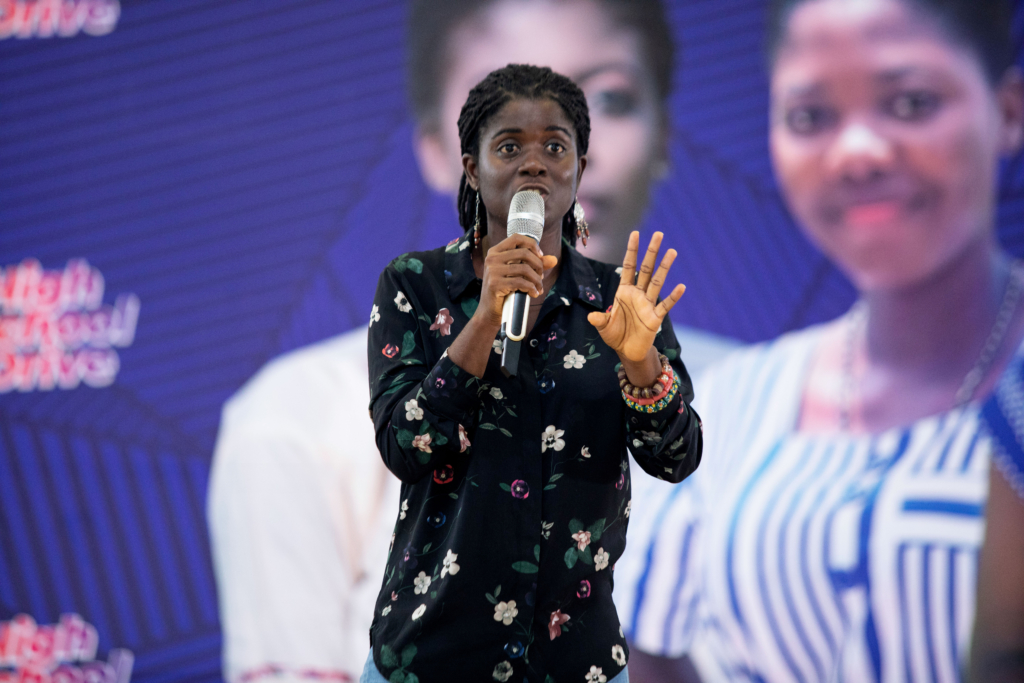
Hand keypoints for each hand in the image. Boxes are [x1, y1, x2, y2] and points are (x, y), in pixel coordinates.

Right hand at [475, 234, 558, 328]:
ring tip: (539, 287)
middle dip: (538, 265)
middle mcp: (491, 259)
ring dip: (537, 280)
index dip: (532, 244)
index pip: (516, 238)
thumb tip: (554, 259)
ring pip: (524, 269)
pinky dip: (531, 288)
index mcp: (495, 252)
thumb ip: (534, 265)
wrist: (489, 312)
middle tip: (541, 276)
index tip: (540, 256)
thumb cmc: (504, 291)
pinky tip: (534, 293)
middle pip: (524, 253)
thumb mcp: (517, 274)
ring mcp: (492, 271)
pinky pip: (520, 282)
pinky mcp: (495, 284)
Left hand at [588, 231, 685, 363]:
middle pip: (646, 269)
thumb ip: (599, 320)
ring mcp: (647, 305)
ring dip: (664, 268)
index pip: (629, 266)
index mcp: (624, 292)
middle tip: (659, 234)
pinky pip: (665, 305)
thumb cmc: (615, 336)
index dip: (632, 251)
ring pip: (657, 282)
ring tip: (672, 251)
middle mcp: (637, 295)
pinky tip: (681, 286)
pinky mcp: (655, 318)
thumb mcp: (603, 327)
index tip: (635, 234)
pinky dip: (673, 297)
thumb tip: (591, 317)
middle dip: (651, 252)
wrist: (627, 352)